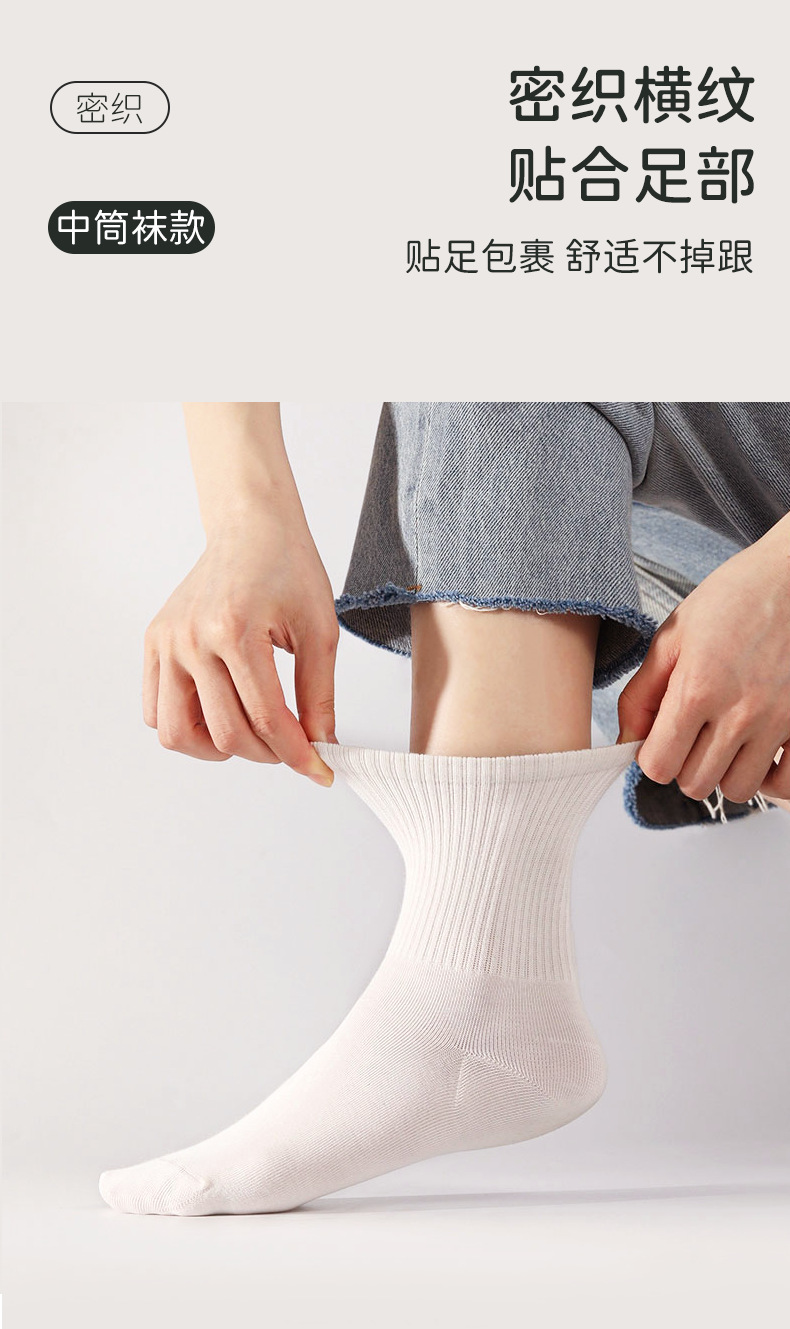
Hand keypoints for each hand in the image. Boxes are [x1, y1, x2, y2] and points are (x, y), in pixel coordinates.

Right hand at [143, 510, 337, 784]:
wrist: (251, 527)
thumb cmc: (288, 568)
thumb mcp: (320, 630)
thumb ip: (320, 694)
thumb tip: (321, 746)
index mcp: (235, 629)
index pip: (266, 718)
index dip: (297, 754)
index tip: (318, 770)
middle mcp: (192, 637)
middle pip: (225, 733)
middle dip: (266, 754)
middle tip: (290, 746)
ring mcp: (166, 641)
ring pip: (177, 732)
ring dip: (217, 749)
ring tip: (250, 735)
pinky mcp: (154, 642)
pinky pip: (155, 710)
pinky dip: (186, 727)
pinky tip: (219, 714)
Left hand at [618, 518, 789, 804]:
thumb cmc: (736, 597)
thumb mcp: (673, 635)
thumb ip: (642, 693)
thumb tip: (627, 739)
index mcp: (698, 688)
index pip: (658, 766)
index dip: (652, 756)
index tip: (660, 739)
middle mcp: (739, 712)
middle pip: (694, 784)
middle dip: (685, 764)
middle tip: (692, 735)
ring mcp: (779, 722)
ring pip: (736, 789)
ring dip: (724, 772)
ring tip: (724, 741)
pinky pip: (786, 786)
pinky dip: (769, 778)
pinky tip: (759, 753)